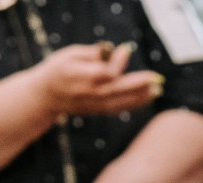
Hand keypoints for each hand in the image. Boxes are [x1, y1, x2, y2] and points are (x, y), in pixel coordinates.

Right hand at [36, 43, 161, 117]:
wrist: (45, 96)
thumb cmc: (58, 69)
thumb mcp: (72, 54)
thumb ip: (95, 53)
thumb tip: (120, 51)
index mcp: (82, 77)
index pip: (107, 72)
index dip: (118, 62)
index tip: (125, 49)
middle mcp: (90, 94)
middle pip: (119, 90)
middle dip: (140, 85)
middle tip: (157, 79)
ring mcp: (93, 105)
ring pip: (121, 103)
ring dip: (141, 98)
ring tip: (157, 90)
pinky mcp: (96, 111)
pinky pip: (117, 109)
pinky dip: (132, 105)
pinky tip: (145, 99)